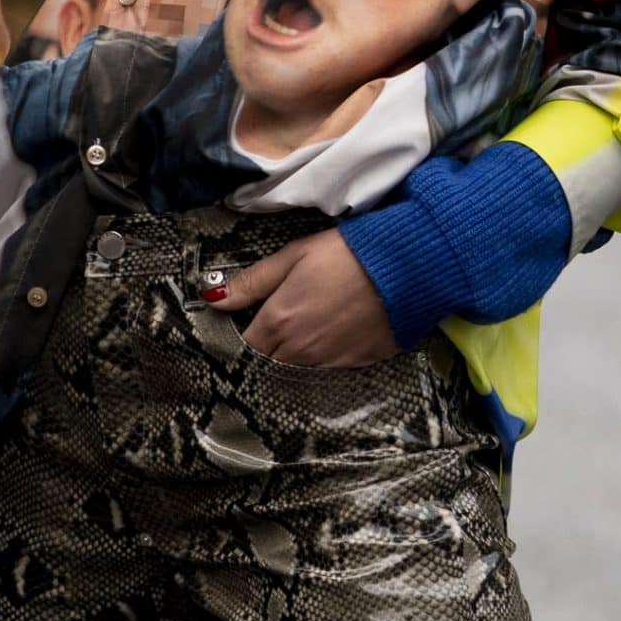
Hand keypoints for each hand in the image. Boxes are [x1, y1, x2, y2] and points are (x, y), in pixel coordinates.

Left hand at [209, 231, 396, 366]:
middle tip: (279, 321)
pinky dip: (326, 353)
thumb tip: (214, 299)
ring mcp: (330, 360)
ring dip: (296, 352)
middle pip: (270, 361)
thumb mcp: (293, 257)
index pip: (246, 346)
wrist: (405, 268)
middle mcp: (301, 350)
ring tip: (310, 322)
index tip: (245, 324)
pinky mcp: (358, 363)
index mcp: (280, 322)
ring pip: (299, 366)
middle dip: (268, 346)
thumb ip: (253, 282)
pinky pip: (330, 366)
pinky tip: (335, 330)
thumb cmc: (346, 254)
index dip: (243, 336)